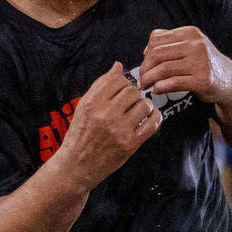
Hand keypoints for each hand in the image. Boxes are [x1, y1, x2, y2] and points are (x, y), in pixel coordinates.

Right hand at [56, 62, 160, 189]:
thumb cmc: (79, 134)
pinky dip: (154, 118)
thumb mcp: (83, 106)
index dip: (123, 82)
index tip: (122, 89)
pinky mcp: (130, 143)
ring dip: (144, 105)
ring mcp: (119, 129)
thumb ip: (101, 85)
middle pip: (132, 91)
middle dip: (133, 94)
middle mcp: (106, 114)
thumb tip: (118, 65)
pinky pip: (152, 123)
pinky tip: (149, 118)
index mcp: (92, 102)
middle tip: (130, 102)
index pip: (117, 80)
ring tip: (138, 110)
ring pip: (144, 105)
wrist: (77, 165)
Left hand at [137, 27, 231, 104]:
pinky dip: (160, 87)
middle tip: (141, 79)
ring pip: (163, 69)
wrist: (230, 80)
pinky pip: (173, 83)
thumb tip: (145, 51)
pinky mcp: (202, 80)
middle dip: (145, 68)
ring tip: (145, 85)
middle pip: (157, 54)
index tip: (144, 65)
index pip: (157, 39)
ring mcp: (200, 62)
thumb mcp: (191, 46)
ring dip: (150, 79)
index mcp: (190, 33)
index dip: (146, 53)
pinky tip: (157, 89)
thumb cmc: (204, 63)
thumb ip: (169, 43)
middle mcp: (196, 45)